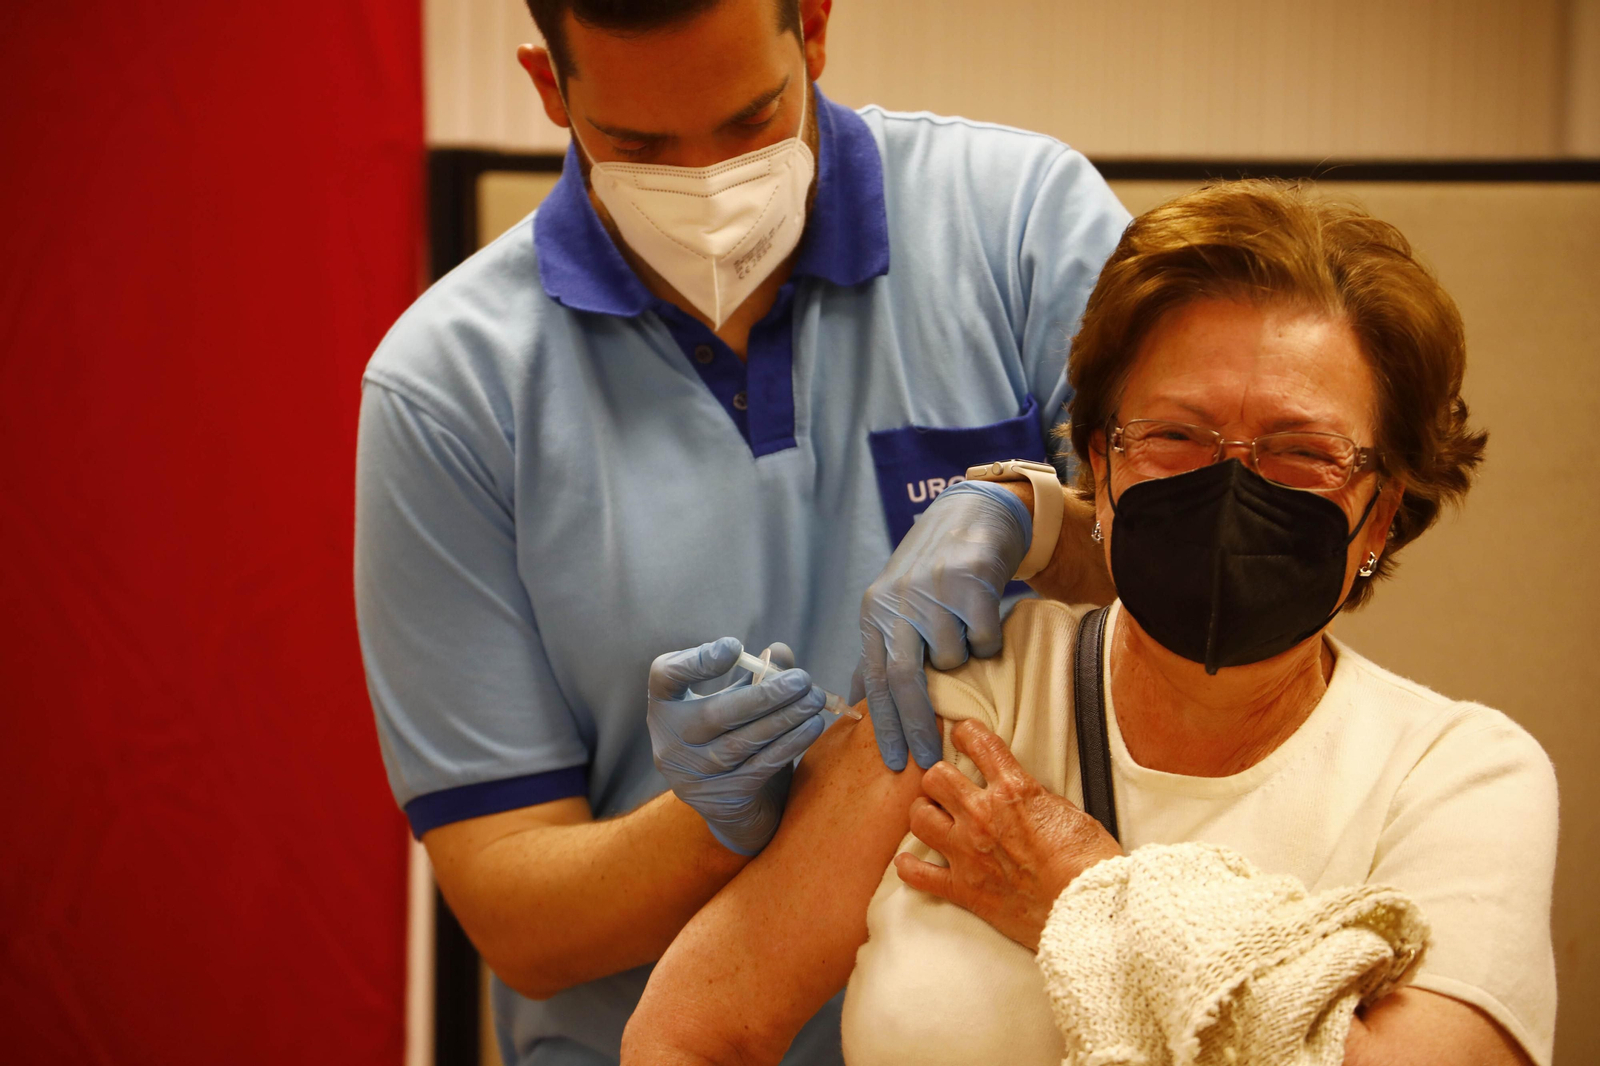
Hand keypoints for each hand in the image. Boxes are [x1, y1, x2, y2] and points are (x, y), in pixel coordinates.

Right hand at [647, 638, 827, 855]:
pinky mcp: (721, 798)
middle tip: (802, 679)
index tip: (735, 647)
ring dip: (785, 718)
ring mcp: (693, 775)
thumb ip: (754, 673)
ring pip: (743, 742)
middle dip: (765, 695)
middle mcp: (670, 743)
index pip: (665, 677)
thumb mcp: (735, 701)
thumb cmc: (730, 736)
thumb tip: (779, 651)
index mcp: (665, 707)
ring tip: (814, 699)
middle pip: (715, 713)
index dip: (697, 660)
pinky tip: (812, 726)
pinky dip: (790, 744)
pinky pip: (761, 766)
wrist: (732, 807)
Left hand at [855, 482, 1030, 770]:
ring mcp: (933, 592)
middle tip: (928, 761)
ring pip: (952, 661)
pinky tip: (982, 616)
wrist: (972, 513)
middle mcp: (898, 602)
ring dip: (963, 661)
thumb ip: (881, 649)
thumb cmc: (933, 570)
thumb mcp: (894, 604)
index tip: (893, 762)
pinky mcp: (970, 584)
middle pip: (904, 679)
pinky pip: (983, 641)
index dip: (883, 724)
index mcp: (874, 612)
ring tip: (963, 633)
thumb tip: (857, 701)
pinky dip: (988, 642)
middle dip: (916, 725)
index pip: (873, 678)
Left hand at [894, 719, 1121, 950]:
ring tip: (934, 819)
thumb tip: (1023, 796)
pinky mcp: (963, 889)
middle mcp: (983, 816)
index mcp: (1013, 791)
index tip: (963, 735)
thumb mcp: (1069, 812)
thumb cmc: (1088, 864)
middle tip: (947, 787)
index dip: (966, 733)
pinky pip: (918, 874)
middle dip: (940, 779)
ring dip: (924, 816)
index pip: (978, 744)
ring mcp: (968, 852)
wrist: (1086, 910)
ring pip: (919, 818)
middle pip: (935, 778)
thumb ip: (1035, 799)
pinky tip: (910, 863)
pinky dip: (910, 868)